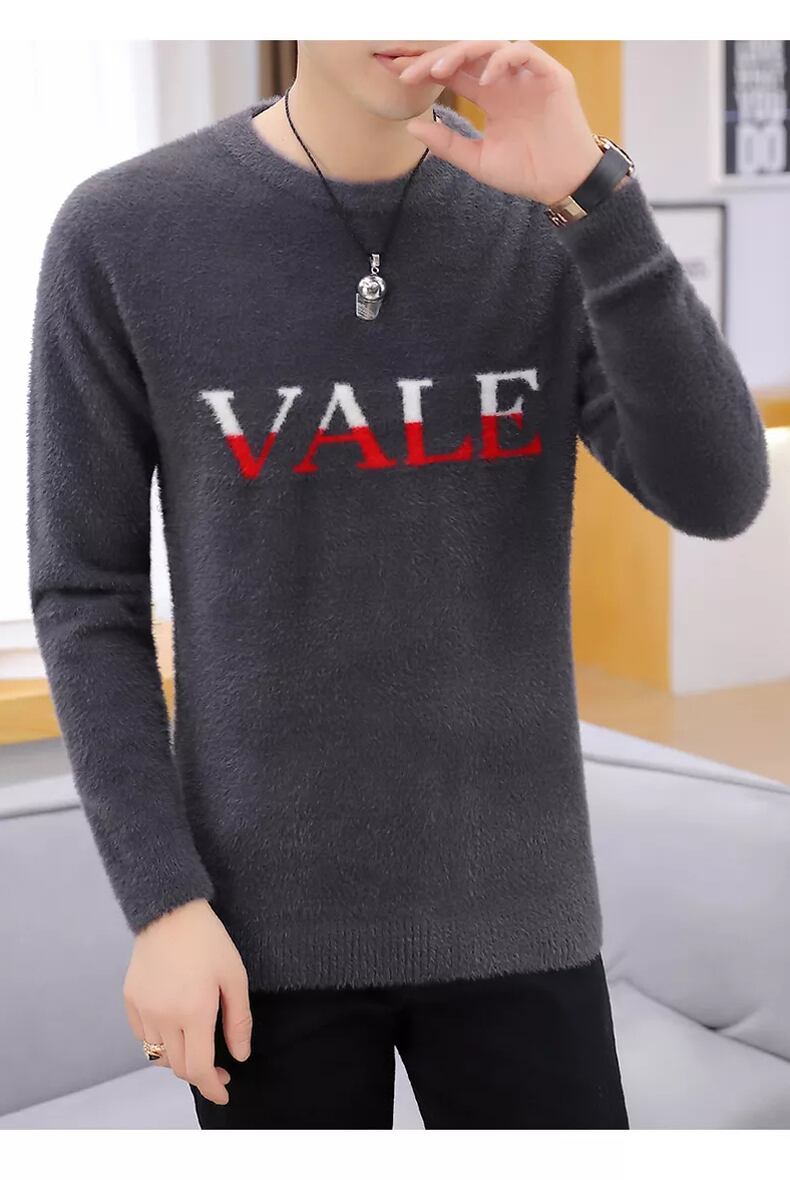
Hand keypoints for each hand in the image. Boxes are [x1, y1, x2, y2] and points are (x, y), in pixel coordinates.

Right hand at [123, 898, 251, 1105]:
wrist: (170, 910)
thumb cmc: (209, 940)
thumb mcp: (235, 976)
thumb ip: (238, 1020)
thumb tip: (240, 1055)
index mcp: (194, 1012)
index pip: (198, 1069)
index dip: (212, 1087)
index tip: (224, 1091)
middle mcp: (164, 1016)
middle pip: (178, 1066)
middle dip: (200, 1074)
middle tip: (219, 1068)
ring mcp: (143, 1009)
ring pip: (158, 1054)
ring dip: (179, 1058)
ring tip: (196, 1045)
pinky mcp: (130, 999)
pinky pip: (142, 1036)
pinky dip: (158, 1042)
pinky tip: (174, 1029)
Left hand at [396, 40, 605, 204]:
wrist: (562, 184)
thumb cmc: (526, 172)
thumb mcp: (477, 160)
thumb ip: (447, 143)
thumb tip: (411, 127)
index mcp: (490, 96)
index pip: (454, 73)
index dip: (427, 71)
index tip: (401, 77)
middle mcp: (507, 80)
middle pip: (467, 55)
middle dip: (437, 58)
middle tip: (411, 70)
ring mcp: (528, 75)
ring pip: (492, 46)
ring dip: (464, 53)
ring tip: (442, 69)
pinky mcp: (551, 75)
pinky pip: (523, 52)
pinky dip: (502, 59)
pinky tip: (485, 78)